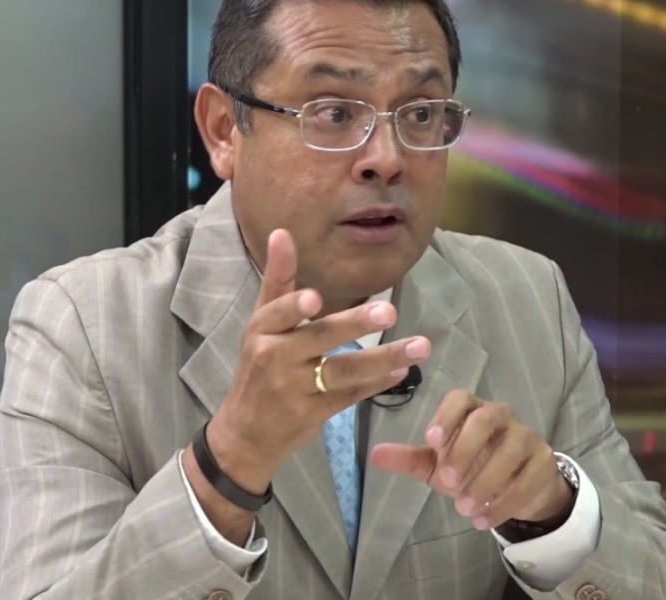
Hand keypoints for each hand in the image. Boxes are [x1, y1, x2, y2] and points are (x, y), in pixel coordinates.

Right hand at [209, 228, 432, 491]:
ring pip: (343, 371)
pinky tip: (401, 372)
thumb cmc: (258, 367)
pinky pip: (350, 396)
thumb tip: (281, 232)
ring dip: (383, 358)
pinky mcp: (313, 415)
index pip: (276, 314)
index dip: (294, 306)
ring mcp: (294, 390)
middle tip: (390, 313)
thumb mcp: (260, 324)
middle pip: (319, 339)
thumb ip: (277, 280)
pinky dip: (376, 385)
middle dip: (355, 325)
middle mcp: (274, 359)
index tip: (315, 299)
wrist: (245, 432)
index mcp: (260, 331)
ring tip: (420, 346)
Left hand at [369, 390, 572, 529]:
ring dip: (486, 481)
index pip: (460, 399)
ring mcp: (526, 436)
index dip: (446, 416)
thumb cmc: (473, 468)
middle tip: (447, 483)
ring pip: (510, 449)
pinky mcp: (544, 461)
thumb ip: (410, 459)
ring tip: (464, 510)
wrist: (519, 488)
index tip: (430, 442)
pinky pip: (528, 479)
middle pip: (486, 418)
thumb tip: (374, 454)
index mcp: (472, 410)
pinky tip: (484, 520)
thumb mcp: (439, 465)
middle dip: (465, 449)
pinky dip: (505, 502)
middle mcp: (501, 416)